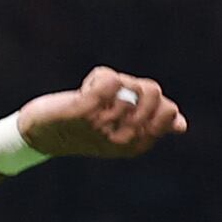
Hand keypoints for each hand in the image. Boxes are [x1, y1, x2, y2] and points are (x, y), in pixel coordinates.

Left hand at [16, 67, 186, 160]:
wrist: (40, 134)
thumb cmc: (83, 128)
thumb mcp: (122, 128)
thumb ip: (152, 125)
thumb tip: (182, 125)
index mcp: (137, 145)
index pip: (168, 111)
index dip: (151, 98)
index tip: (127, 103)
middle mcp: (123, 140)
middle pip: (151, 92)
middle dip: (132, 85)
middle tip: (108, 98)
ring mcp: (103, 126)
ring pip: (128, 85)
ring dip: (108, 82)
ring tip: (90, 98)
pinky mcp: (84, 112)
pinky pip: (109, 81)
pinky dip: (99, 76)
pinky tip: (85, 89)